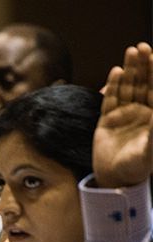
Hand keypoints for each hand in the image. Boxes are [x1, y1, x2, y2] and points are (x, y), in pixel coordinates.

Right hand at [93, 42, 152, 187]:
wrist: (114, 179)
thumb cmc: (138, 166)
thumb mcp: (152, 147)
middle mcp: (142, 112)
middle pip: (143, 83)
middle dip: (143, 65)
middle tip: (141, 47)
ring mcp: (124, 114)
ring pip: (127, 87)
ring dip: (129, 70)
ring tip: (130, 52)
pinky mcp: (107, 120)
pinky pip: (110, 98)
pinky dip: (113, 85)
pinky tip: (116, 72)